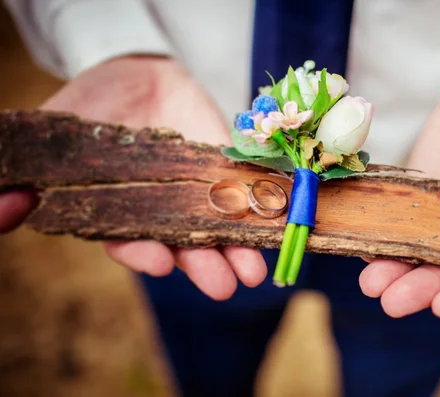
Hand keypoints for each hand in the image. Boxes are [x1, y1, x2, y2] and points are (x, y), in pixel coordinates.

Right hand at [32, 56, 266, 298]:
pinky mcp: (226, 172)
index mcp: (123, 211)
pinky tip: (277, 223)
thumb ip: (37, 173)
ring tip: (255, 271)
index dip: (144, 253)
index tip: (160, 263)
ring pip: (219, 228)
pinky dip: (261, 208)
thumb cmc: (92, 106)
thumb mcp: (59, 134)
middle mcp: (163, 211)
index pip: (130, 241)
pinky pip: (246, 192)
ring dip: (238, 250)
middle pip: (184, 245)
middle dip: (204, 265)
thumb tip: (2, 209)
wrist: (138, 76)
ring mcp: (197, 193)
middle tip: (223, 287)